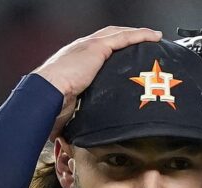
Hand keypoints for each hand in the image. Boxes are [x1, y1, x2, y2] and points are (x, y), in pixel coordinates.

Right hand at [32, 26, 161, 138]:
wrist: (46, 94)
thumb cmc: (51, 104)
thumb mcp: (66, 109)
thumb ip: (70, 118)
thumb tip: (65, 141)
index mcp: (75, 60)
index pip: (98, 50)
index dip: (113, 49)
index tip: (125, 56)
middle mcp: (82, 48)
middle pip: (110, 37)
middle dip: (128, 37)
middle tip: (144, 42)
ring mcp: (90, 46)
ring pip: (119, 34)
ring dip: (138, 34)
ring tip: (155, 37)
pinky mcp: (97, 47)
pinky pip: (124, 37)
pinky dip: (140, 35)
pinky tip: (154, 36)